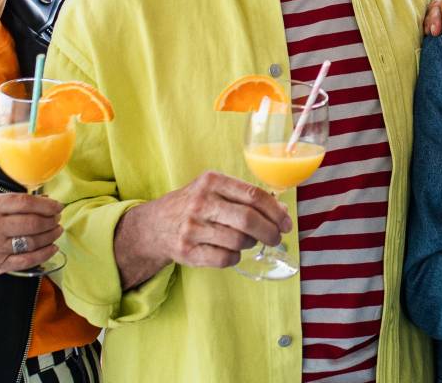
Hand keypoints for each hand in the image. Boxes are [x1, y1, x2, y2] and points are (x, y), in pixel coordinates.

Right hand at [0, 193, 62, 276]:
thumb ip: (11, 201)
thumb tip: (44, 200)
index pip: (24, 203)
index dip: (46, 205)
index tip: (57, 206)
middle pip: (31, 223)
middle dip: (50, 220)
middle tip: (57, 218)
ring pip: (31, 242)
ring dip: (50, 236)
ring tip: (56, 231)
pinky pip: (26, 261)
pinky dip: (44, 254)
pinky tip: (52, 248)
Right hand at [124, 171, 292, 268]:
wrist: (155, 225)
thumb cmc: (195, 205)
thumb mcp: (215, 189)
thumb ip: (247, 197)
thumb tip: (282, 211)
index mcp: (212, 181)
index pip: (254, 195)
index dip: (276, 211)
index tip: (286, 223)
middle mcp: (201, 202)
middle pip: (248, 219)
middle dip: (270, 231)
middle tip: (276, 238)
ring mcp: (192, 228)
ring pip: (239, 241)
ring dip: (251, 244)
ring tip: (248, 241)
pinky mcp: (187, 251)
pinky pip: (225, 259)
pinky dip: (234, 257)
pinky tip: (231, 251)